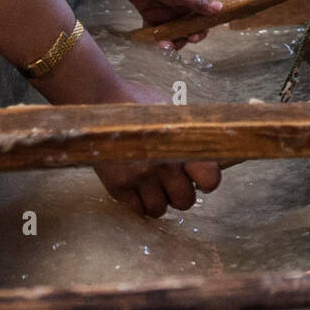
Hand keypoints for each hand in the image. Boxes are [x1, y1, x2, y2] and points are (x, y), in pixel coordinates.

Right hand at [94, 77, 221, 216]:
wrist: (99, 98)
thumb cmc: (137, 102)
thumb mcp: (171, 111)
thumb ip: (187, 135)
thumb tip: (207, 151)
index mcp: (181, 144)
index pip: (210, 179)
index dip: (207, 181)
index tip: (200, 178)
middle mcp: (163, 164)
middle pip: (185, 201)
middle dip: (181, 193)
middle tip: (172, 181)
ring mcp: (139, 177)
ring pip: (160, 210)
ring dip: (159, 200)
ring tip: (153, 184)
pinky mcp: (117, 186)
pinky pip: (137, 210)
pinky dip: (139, 203)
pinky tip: (137, 187)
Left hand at [118, 0, 222, 49]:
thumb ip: (198, 3)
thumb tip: (220, 8)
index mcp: (189, 5)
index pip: (200, 22)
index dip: (199, 32)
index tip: (193, 38)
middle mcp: (179, 12)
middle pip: (185, 32)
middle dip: (182, 40)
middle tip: (175, 44)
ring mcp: (165, 16)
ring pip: (170, 35)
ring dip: (168, 42)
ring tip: (162, 45)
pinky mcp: (151, 19)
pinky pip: (154, 33)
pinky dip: (153, 39)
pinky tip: (152, 41)